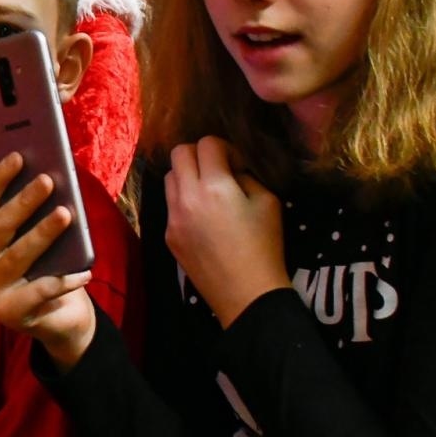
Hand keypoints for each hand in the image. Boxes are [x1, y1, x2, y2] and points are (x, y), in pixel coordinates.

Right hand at [0, 153, 95, 368]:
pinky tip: (83, 272)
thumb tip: (16, 164)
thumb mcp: (33, 233)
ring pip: (15, 257)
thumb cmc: (46, 264)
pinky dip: (62, 281)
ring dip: (41, 234)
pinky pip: (38, 292)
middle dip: (23, 202)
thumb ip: (22, 206)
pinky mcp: (8, 313)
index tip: (18, 156)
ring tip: (65, 214)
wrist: (56, 317)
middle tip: (48, 180)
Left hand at [163, 137, 288, 327]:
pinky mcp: (167, 234)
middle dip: (200, 154)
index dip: (225, 148)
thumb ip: (245, 177)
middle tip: (219, 171)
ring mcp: (172, 217)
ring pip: (169, 177)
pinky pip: (170, 203)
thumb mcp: (268, 202)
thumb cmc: (264, 246)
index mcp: (213, 186)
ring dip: (187, 175)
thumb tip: (230, 168)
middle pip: (179, 153)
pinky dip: (184, 199)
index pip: (207, 143)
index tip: (237, 165)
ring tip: (210, 193)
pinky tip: (204, 217)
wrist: (245, 293)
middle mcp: (186, 197)